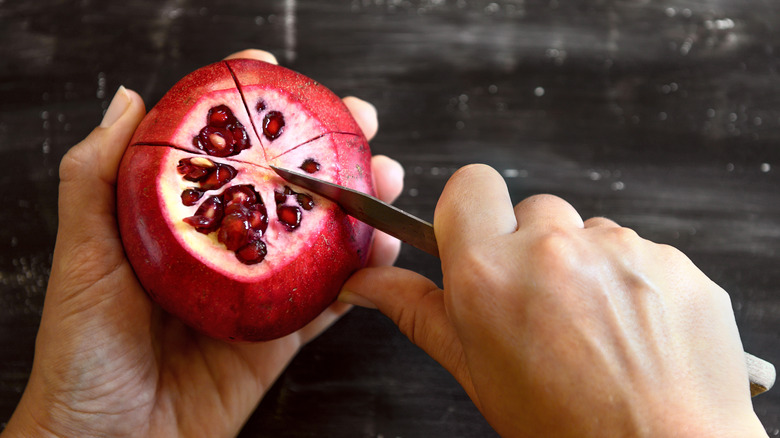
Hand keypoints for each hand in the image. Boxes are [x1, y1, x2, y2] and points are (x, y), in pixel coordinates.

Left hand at [2, 49, 402, 437]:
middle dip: (324, 148)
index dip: (249, 107)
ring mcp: (255, 293)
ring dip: (357, 203)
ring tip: (384, 175)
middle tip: (356, 122)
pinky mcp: (279, 338)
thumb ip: (96, 179)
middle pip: (283, 187)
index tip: (275, 73)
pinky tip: (384, 247)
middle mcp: (221, 251)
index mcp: (174, 225)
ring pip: (317, 238)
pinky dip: (364, 276)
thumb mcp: (83, 257)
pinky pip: (329, 303)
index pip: (219, 151)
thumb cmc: (83, 356)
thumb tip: (128, 100)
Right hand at [341, 164, 766, 436]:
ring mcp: (620, 249)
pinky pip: (640, 251)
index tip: (482, 241)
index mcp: (489, 273)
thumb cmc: (563, 427)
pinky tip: (634, 330)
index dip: (474, 212)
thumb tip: (367, 283)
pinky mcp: (673, 260)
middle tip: (544, 306)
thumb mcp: (474, 370)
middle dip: (534, 247)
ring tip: (595, 328)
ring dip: (586, 266)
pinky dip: (634, 281)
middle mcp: (553, 247)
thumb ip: (418, 310)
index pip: (470, 184)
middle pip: (534, 210)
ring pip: (589, 232)